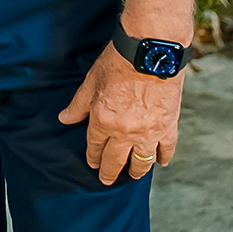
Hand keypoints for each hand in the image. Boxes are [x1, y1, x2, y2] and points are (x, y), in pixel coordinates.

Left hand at [58, 40, 185, 183]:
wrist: (150, 52)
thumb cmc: (118, 62)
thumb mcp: (91, 82)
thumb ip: (78, 105)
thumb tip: (64, 118)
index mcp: (103, 121)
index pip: (95, 147)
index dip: (93, 158)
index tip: (93, 164)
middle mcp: (125, 132)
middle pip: (116, 161)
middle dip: (110, 172)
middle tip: (108, 179)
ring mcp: (148, 132)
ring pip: (141, 161)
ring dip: (135, 171)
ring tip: (132, 175)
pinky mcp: (168, 126)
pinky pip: (166, 149)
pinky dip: (162, 158)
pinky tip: (160, 162)